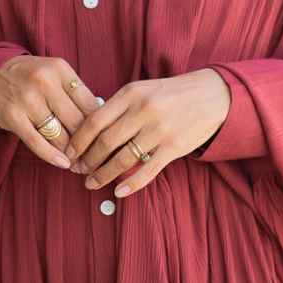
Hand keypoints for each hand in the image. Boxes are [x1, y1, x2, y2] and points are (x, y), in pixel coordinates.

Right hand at [0, 52, 102, 168]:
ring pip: (58, 134)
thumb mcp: (57, 75)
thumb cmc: (35, 78)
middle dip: (87, 142)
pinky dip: (51, 156)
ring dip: (70, 152)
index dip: (99, 125)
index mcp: (60, 69)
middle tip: (94, 156)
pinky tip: (62, 163)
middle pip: (75, 120)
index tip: (105, 140)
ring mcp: (27, 99)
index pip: (89, 103)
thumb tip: (103, 120)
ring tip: (79, 162)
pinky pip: (37, 142)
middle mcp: (44, 81)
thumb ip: (78, 94)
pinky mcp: (13, 116)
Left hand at [63, 68, 231, 196]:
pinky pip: (148, 170)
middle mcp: (144, 110)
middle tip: (78, 172)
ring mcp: (160, 130)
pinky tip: (119, 192)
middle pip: (105, 142)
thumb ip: (118, 107)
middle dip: (87, 161)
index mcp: (131, 94)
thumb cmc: (171, 94)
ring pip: (123, 159)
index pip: (95, 121)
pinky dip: (131, 184)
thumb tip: (89, 131)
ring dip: (103, 175)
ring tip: (92, 184)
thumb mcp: (142, 90)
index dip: (78, 141)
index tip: (68, 154)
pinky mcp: (175, 147)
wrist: (213, 95)